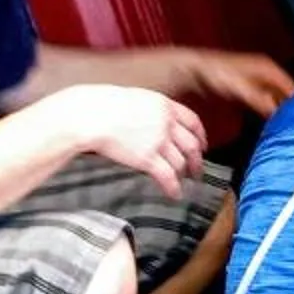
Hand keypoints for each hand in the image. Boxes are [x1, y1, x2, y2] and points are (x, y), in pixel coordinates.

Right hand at [61, 85, 208, 198]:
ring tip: (184, 184)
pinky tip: (173, 194)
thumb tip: (157, 123)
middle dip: (197, 160)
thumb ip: (152, 111)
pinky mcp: (147, 158)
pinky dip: (173, 187)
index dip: (201, 136)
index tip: (203, 145)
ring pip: (181, 162)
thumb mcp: (136, 99)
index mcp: (165, 105)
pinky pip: (168, 177)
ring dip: (185, 175)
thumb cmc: (104, 106)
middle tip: (197, 170)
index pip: (193, 121)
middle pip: (192, 145)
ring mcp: (158, 141)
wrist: (90, 115)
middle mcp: (166, 123)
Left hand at [175, 48, 293, 118]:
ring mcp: (258, 79)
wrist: (196, 70)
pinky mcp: (248, 87)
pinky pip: (265, 99)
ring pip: (276, 96)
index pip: (292, 86)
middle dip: (290, 107)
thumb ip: (259, 100)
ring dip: (279, 109)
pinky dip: (268, 109)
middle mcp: (266, 71)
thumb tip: (275, 112)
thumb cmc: (217, 74)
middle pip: (285, 92)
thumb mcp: (240, 88)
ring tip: (285, 125)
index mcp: (268, 68)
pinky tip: (267, 120)